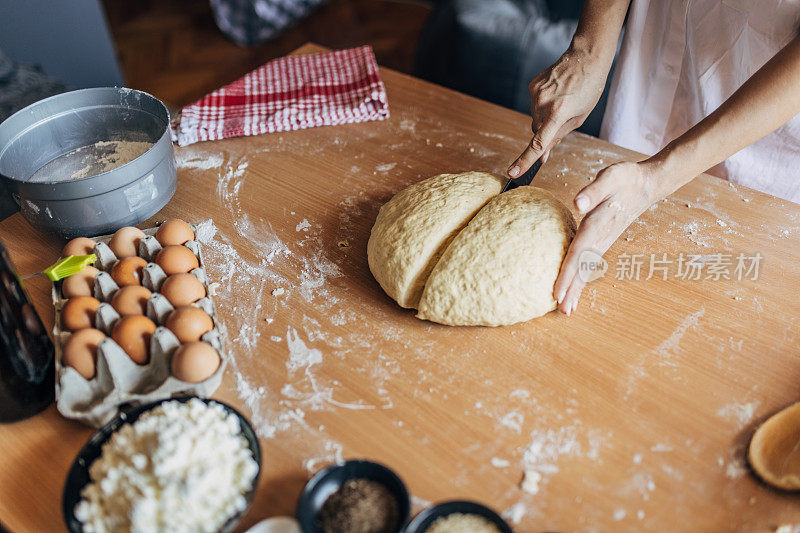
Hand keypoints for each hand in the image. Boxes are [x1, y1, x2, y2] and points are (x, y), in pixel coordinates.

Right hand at [508, 46, 609, 176]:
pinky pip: (534, 104)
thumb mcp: (579, 118)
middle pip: (537, 130)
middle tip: (563, 119)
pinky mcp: (532, 86)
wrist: (586, 58)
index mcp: (558, 113)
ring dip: (545, 117)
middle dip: (546, 132)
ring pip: (535, 118)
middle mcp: (543, 104)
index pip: (537, 143)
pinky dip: (542, 105)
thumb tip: (542, 155)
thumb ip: (558, 137)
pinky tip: (556, 93)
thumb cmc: (589, 89)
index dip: (524, 161)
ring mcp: (535, 94)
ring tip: (562, 101)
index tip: (512, 172)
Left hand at [554, 161, 660, 314]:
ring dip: (577, 289)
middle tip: (563, 312)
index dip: (567, 273)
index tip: (557, 293)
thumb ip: (593, 191)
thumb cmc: (625, 179)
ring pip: (587, 269)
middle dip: (572, 290)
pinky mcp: (603, 240)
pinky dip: (581, 278)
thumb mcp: (611, 177)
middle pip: (583, 268)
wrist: (647, 184)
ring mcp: (603, 241)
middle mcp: (600, 237)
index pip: (578, 253)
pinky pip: (589, 264)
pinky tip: (575, 289)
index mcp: (597, 224)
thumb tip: (577, 203)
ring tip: (567, 309)